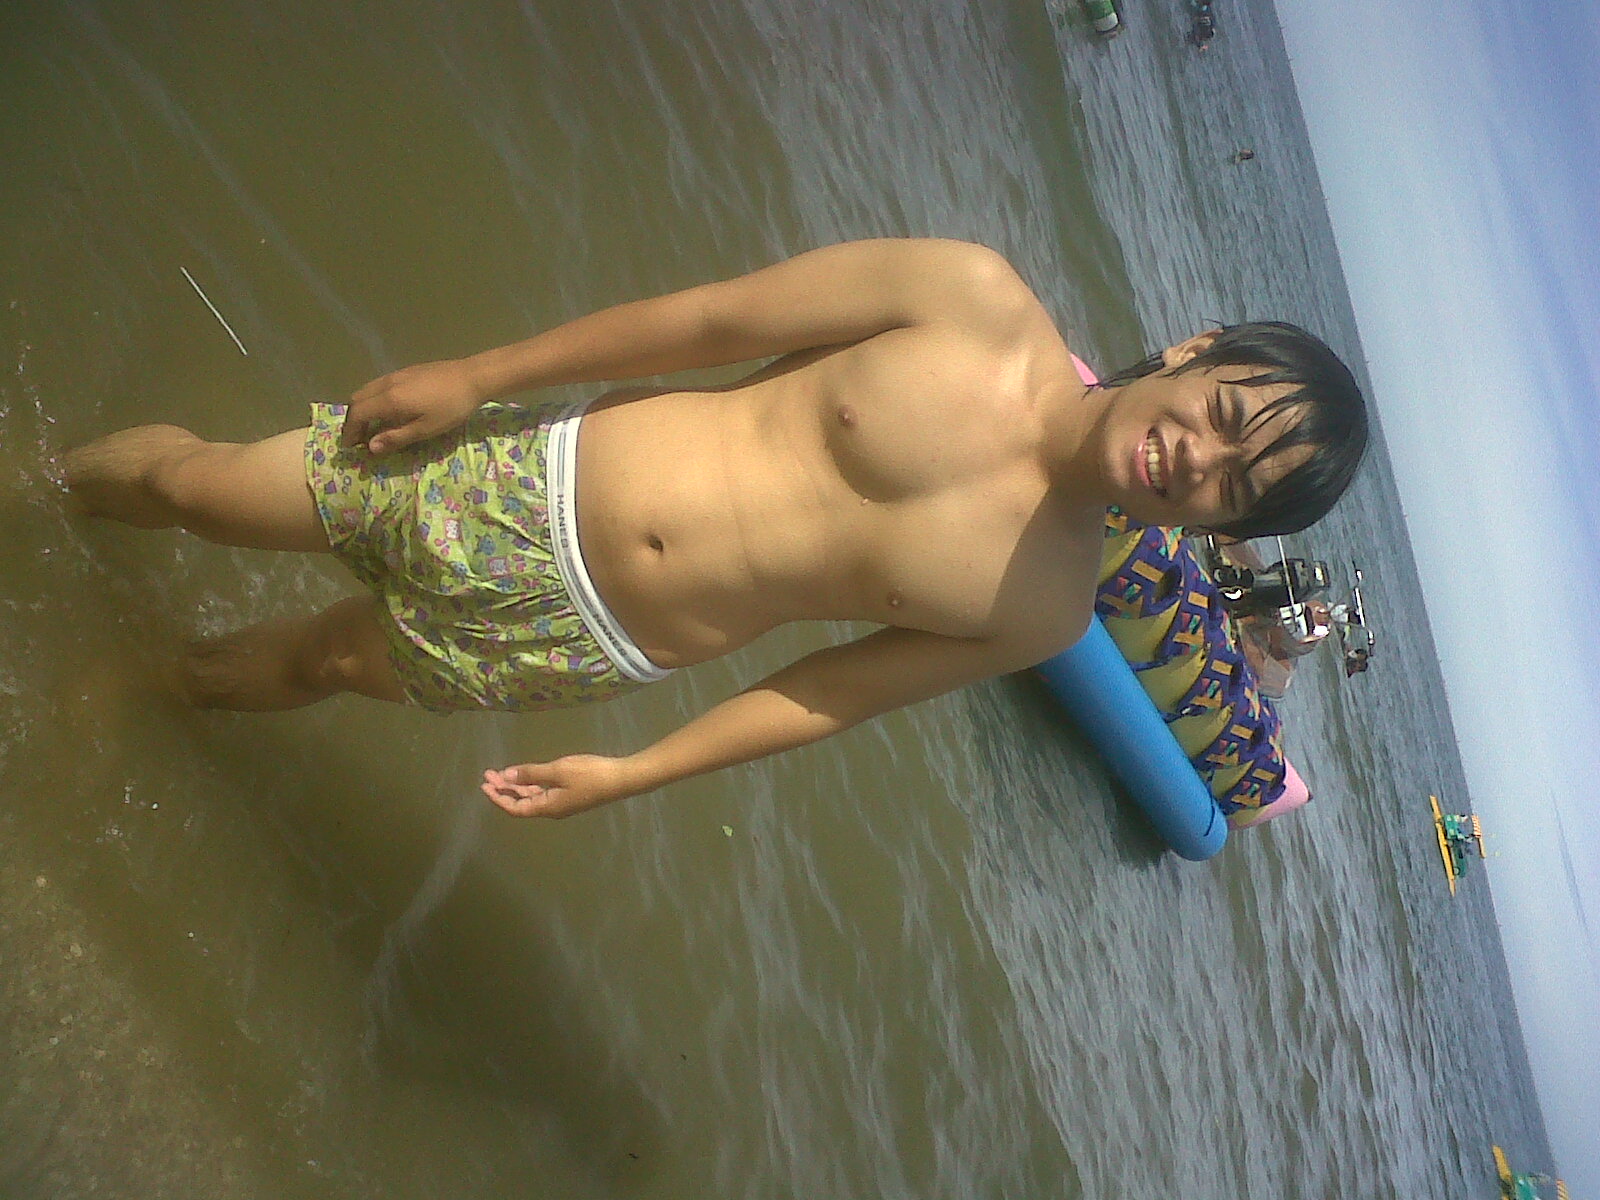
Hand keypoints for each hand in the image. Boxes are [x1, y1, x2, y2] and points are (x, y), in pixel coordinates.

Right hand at [341, 358, 490, 453]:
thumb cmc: (451, 407)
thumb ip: (396, 438)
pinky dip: (374, 399)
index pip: (357, 414)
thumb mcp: (426, 429)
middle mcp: (387, 383)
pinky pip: (379, 385)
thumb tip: (370, 447)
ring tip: (372, 426)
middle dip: (353, 420)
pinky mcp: (407, 371)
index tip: (350, 446)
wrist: (473, 377)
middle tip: (359, 438)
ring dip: (363, 408)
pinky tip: (389, 410)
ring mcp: (396, 374)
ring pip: (367, 390)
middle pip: (357, 400)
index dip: (349, 431)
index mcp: (389, 399)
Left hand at [481, 755, 633, 818]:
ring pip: (532, 796)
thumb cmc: (589, 774)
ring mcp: (561, 802)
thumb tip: (507, 776)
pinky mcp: (569, 794)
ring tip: (501, 773)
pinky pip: (543, 792)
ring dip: (516, 785)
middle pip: (521, 802)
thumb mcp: (558, 770)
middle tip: (489, 774)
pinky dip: (531, 783)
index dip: (498, 798)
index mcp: (547, 807)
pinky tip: (525, 774)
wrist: (621, 779)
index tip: (484, 786)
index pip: (515, 808)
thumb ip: (532, 773)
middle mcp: (551, 809)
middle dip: (504, 789)